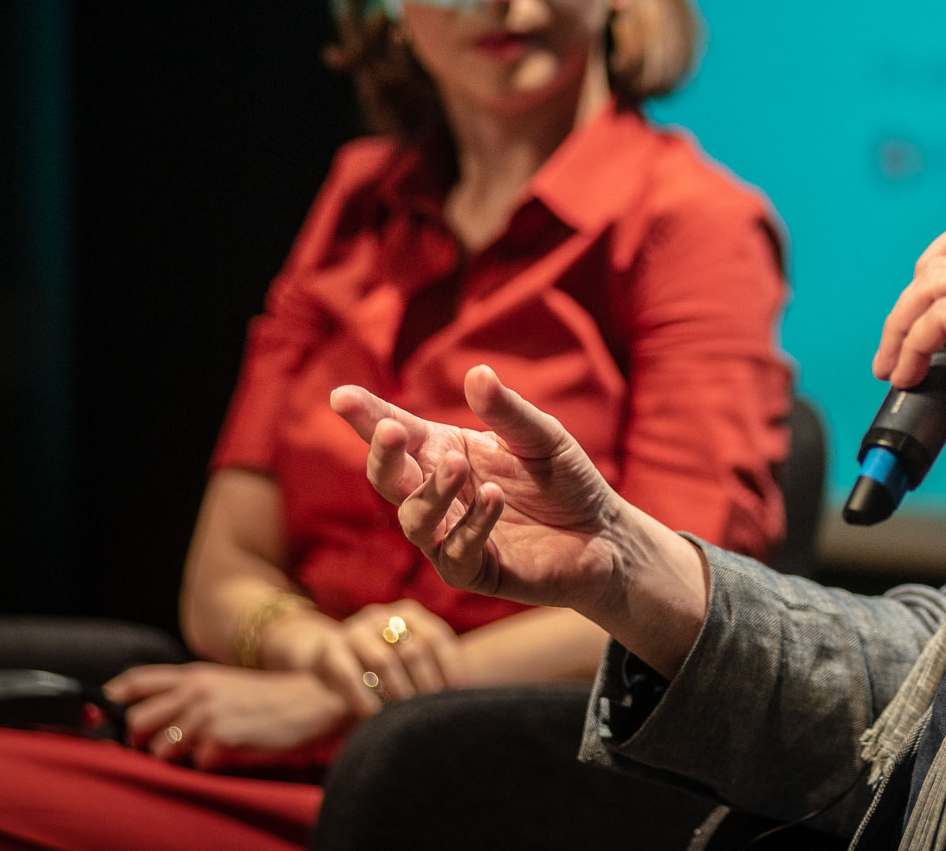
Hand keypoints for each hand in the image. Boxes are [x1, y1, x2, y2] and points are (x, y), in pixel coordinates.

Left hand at [104, 663, 350, 770]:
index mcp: (195, 675)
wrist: (312, 700)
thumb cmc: (267, 698)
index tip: (99, 714)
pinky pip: (196, 764)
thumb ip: (191, 695)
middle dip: (137, 741)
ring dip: (173, 758)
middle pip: (136, 720)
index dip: (110, 698)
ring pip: (160, 748)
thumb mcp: (225, 685)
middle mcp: (196, 691)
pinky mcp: (222, 738)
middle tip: (154, 749)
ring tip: (200, 752)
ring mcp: (208, 714)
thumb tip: (155, 719)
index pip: (136, 681)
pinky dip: (207, 765)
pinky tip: (228, 754)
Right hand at [265, 599, 465, 716]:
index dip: (450, 666)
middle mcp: (382, 616)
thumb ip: (430, 666)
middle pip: (413, 649)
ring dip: (398, 691)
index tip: (458, 692)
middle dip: (426, 683)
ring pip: (383, 660)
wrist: (326, 653)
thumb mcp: (405, 654)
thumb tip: (466, 696)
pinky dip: (363, 697)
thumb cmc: (380, 662)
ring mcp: (355, 630)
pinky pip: (349, 674)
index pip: (437, 637)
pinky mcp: (329, 648)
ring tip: (406, 715)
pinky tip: (373, 716)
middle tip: (433, 710)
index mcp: (408, 613)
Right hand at [330, 365, 710, 676]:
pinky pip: (455, 552)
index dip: (367, 417)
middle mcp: (440, 495)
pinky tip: (494, 498)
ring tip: (460, 466)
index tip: (341, 397)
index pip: (399, 434)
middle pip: (389, 478)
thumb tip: (477, 373)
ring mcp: (450, 535)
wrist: (604, 535)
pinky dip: (471, 525)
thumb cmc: (567, 481)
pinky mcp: (473, 571)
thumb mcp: (543, 437)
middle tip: (391, 430)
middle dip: (382, 455)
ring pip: (413, 518)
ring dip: (431, 491)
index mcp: (447, 453)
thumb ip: (509, 412)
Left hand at [873, 215, 945, 491]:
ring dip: (902, 328)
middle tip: (893, 351)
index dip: (930, 267)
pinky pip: (939, 315)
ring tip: (896, 368)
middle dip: (907, 305)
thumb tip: (926, 312)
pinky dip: (913, 347)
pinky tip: (912, 376)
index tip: (914, 314)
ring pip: (935, 283)